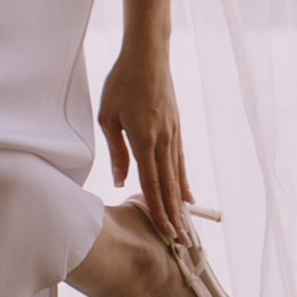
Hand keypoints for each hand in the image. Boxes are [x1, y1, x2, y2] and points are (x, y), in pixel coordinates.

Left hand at [97, 38, 189, 240]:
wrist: (148, 54)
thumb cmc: (122, 82)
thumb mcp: (108, 116)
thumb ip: (116, 152)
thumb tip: (121, 181)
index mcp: (144, 140)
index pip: (151, 184)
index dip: (158, 211)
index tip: (165, 233)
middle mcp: (163, 140)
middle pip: (168, 185)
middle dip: (173, 215)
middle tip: (180, 242)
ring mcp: (173, 134)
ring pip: (177, 175)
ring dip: (180, 202)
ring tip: (185, 225)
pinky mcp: (176, 127)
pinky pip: (181, 160)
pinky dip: (184, 180)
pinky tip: (187, 194)